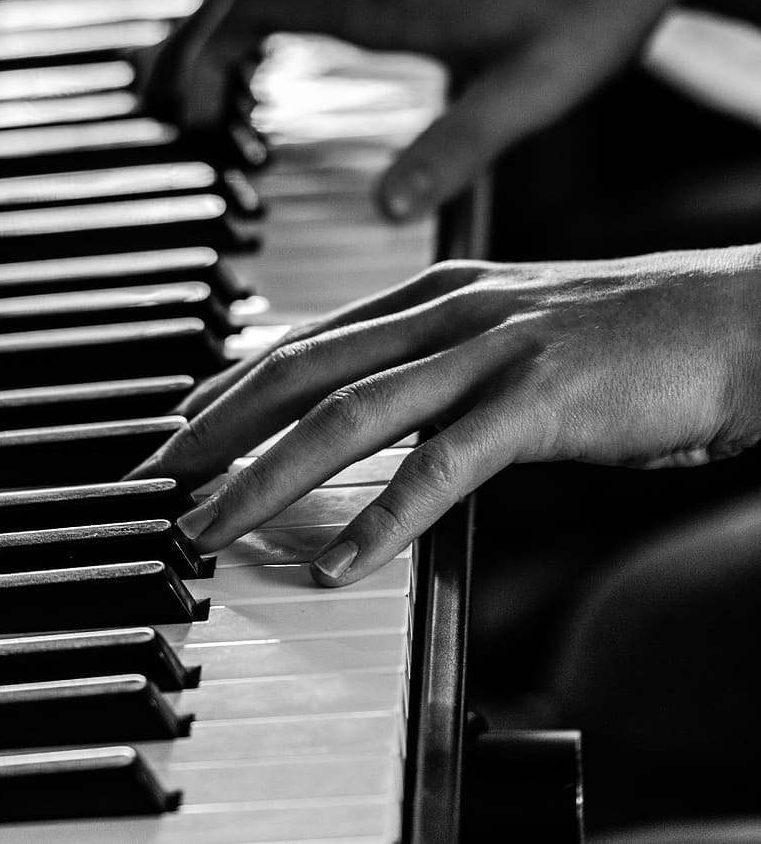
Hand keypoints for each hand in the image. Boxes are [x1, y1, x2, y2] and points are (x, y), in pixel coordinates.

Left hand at [129, 248, 760, 584]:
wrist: (734, 318)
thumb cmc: (627, 336)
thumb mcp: (511, 335)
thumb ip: (437, 363)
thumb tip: (376, 414)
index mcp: (434, 293)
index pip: (305, 340)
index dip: (229, 387)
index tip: (178, 431)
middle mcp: (447, 309)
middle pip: (301, 370)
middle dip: (215, 431)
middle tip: (155, 482)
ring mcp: (492, 349)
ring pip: (350, 413)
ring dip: (268, 476)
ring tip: (212, 527)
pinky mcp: (541, 398)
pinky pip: (444, 466)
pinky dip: (383, 518)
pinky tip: (338, 563)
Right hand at [142, 0, 760, 219]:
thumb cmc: (597, 6)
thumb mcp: (530, 93)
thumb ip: (456, 151)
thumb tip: (379, 211)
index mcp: (385, 1)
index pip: (248, 4)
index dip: (192, 52)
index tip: (175, 111)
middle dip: (186, 48)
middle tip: (157, 112)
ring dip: (225, 37)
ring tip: (200, 99)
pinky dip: (272, 27)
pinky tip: (284, 67)